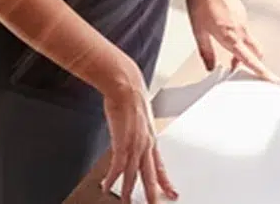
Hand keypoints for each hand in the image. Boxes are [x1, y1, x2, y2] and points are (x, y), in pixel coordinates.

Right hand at [99, 60, 176, 200]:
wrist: (126, 87)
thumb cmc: (131, 99)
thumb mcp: (139, 121)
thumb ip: (139, 133)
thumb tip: (134, 138)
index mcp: (151, 140)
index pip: (160, 167)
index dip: (166, 182)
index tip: (172, 194)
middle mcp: (146, 145)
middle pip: (150, 175)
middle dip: (153, 194)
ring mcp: (135, 145)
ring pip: (134, 175)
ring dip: (129, 191)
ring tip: (126, 202)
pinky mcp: (122, 142)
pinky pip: (118, 166)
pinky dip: (112, 178)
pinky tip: (107, 185)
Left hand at [186, 0, 277, 80]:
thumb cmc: (201, 1)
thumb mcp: (198, 31)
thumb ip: (206, 51)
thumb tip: (209, 66)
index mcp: (232, 38)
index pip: (250, 60)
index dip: (262, 72)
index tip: (272, 80)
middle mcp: (242, 29)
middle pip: (256, 51)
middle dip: (253, 62)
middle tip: (238, 68)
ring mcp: (243, 19)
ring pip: (250, 39)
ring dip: (243, 48)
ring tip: (226, 50)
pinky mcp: (241, 10)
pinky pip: (244, 28)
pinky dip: (239, 35)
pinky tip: (225, 31)